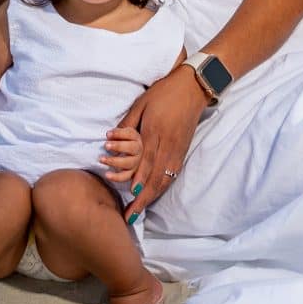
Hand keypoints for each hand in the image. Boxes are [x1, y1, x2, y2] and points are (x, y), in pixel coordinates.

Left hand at [100, 124, 142, 185]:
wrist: (123, 153)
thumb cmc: (118, 141)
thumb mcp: (119, 134)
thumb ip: (116, 133)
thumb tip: (109, 134)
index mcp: (135, 138)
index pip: (130, 134)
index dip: (119, 133)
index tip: (107, 134)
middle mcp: (138, 150)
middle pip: (133, 148)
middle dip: (118, 146)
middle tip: (106, 145)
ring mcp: (136, 162)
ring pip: (128, 163)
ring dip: (114, 161)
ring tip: (101, 159)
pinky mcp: (131, 173)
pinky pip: (126, 176)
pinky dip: (116, 177)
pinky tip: (107, 174)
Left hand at [106, 68, 205, 221]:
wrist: (192, 88)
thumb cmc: (163, 93)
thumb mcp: (141, 104)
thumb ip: (128, 123)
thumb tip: (110, 138)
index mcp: (155, 132)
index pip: (146, 161)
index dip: (139, 179)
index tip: (130, 195)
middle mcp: (167, 145)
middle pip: (156, 177)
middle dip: (143, 198)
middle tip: (131, 215)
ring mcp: (177, 150)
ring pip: (164, 179)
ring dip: (151, 197)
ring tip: (139, 211)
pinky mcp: (182, 151)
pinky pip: (172, 174)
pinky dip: (162, 188)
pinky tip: (154, 196)